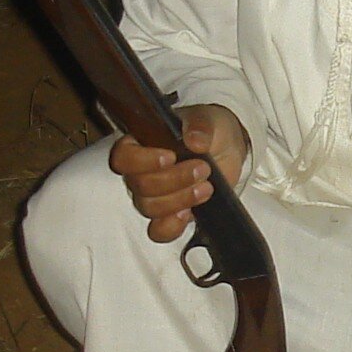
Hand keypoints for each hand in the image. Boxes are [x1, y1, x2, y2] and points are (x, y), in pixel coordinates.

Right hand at [108, 105, 249, 243]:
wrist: (228, 151)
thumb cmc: (211, 132)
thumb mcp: (211, 120)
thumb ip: (201, 126)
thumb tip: (194, 140)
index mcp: (142, 144)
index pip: (123, 157)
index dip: (142, 161)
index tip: (170, 157)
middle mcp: (141, 172)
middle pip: (140, 186)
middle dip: (174, 180)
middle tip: (202, 169)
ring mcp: (154, 196)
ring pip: (149, 208)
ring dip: (180, 200)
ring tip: (206, 187)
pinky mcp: (169, 215)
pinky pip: (158, 231)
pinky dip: (172, 227)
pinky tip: (189, 214)